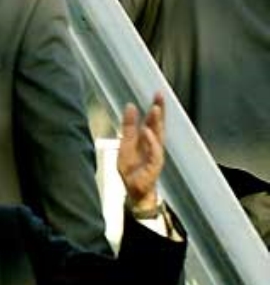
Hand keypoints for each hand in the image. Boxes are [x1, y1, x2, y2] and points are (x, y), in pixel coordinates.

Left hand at [118, 93, 164, 212]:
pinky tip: (148, 132)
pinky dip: (151, 142)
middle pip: (158, 124)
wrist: (135, 192)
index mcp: (147, 140)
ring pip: (158, 135)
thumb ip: (128, 128)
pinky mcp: (154, 166)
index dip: (155, 107)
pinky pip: (154, 152)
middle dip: (159, 110)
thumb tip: (129, 106)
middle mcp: (153, 145)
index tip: (156, 92)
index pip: (152, 120)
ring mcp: (155, 155)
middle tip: (159, 95)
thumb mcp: (125, 146)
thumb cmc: (132, 171)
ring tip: (155, 109)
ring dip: (157, 122)